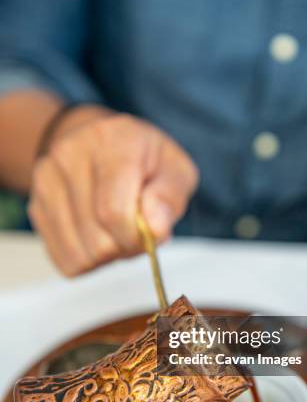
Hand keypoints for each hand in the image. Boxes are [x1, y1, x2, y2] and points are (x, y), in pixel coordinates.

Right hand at [28, 109, 198, 275]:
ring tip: (117, 232)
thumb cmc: (145, 160)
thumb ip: (169, 199)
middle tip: (136, 233)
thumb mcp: (175, 170)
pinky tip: (98, 236)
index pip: (113, 212)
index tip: (150, 236)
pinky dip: (87, 259)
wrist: (100, 142)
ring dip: (105, 257)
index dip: (135, 238)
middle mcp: (70, 156)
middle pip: (96, 239)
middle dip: (124, 248)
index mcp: (111, 142)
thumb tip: (154, 229)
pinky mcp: (36, 205)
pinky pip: (64, 258)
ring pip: (78, 253)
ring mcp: (47, 181)